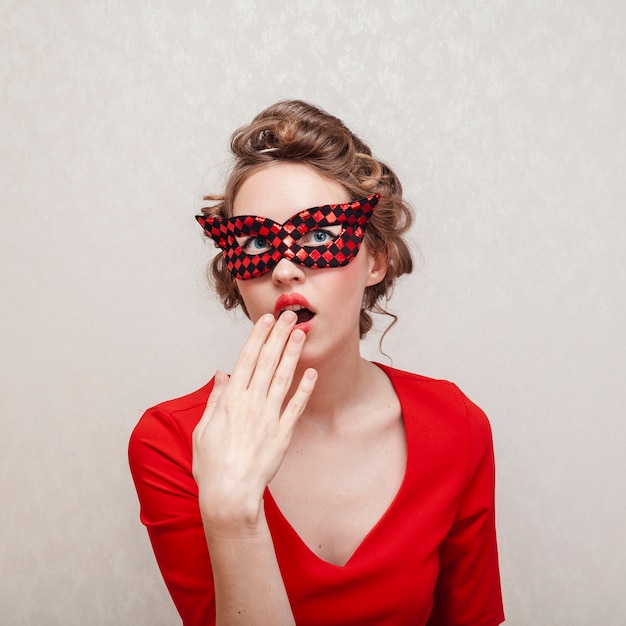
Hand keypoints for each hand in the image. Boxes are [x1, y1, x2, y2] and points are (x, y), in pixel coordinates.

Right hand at [192, 311, 316, 533]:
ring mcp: (269, 417)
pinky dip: (304, 389)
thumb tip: (222, 374)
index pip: (247, 360)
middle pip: (268, 362)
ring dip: (293, 354)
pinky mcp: (283, 433)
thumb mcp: (204, 428)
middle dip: (279, 336)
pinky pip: (296, 406)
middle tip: (289, 316)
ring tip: (300, 334)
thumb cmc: (211, 464)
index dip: (258, 337)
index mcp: (231, 400)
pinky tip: (311, 373)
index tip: (266, 320)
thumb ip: (216, 399)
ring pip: (283, 378)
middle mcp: (252, 403)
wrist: (230, 494)